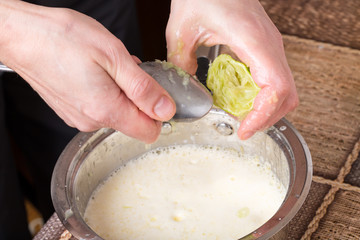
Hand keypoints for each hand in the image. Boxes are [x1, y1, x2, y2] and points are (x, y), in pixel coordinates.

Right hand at [0, 0, 175, 142]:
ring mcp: (79, 117)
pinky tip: (93, 70)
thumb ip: (142, 88)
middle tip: (125, 69)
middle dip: (137, 96)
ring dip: (120, 90)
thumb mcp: (113, 56)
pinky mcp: (70, 110)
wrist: (20, 35)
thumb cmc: (63, 39)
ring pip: (116, 111)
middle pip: (133, 120)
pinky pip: (99, 106)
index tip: (154, 91)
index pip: (148, 132)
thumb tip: (166, 110)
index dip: (158, 113)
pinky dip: (104, 90)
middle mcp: (91, 121)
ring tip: (105, 66)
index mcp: (106, 110)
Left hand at [166, 0, 297, 139]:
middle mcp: (269, 45)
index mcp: (253, 41)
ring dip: (266, 109)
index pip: (276, 88)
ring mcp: (271, 46)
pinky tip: (240, 98)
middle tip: (243, 129)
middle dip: (267, 118)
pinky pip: (274, 79)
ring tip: (241, 118)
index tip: (245, 129)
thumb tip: (187, 88)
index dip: (263, 115)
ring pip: (285, 89)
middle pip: (287, 95)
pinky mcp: (265, 48)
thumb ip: (182, 64)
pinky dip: (262, 96)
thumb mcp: (182, 31)